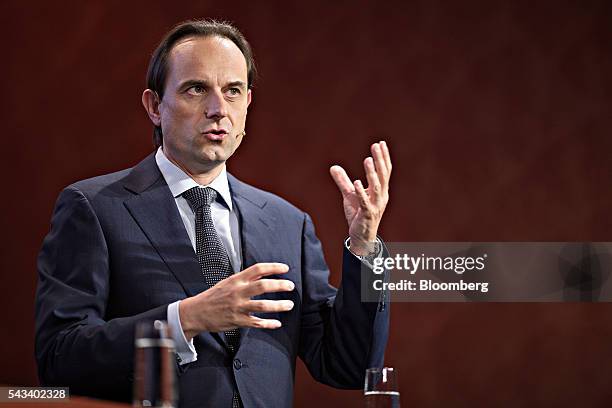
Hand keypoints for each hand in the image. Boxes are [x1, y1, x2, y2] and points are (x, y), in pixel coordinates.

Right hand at [179, 263, 294, 339]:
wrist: (196, 312)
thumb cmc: (213, 296)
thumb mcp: (228, 282)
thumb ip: (245, 278)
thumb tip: (264, 273)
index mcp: (236, 280)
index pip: (257, 269)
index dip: (273, 267)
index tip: (285, 268)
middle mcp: (238, 292)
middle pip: (263, 286)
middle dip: (279, 285)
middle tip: (290, 286)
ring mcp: (238, 307)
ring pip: (262, 306)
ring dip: (279, 306)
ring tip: (289, 305)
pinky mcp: (237, 321)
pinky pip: (256, 323)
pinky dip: (268, 324)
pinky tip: (277, 323)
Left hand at [330, 141, 391, 255]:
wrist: (361, 236)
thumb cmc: (357, 214)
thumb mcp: (349, 195)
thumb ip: (342, 181)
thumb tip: (333, 167)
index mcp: (381, 191)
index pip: (384, 171)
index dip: (383, 157)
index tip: (380, 143)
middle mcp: (381, 197)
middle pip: (383, 176)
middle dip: (380, 160)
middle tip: (375, 146)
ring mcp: (375, 206)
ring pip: (376, 188)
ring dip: (372, 174)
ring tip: (368, 160)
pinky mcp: (366, 214)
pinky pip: (365, 202)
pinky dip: (361, 192)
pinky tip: (356, 182)